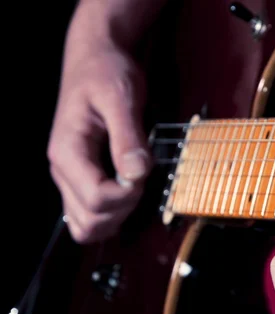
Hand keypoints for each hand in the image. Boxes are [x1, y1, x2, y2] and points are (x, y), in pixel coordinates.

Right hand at [47, 46, 150, 242]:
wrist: (95, 58)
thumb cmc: (106, 72)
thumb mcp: (122, 97)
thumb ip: (128, 135)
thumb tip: (137, 172)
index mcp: (67, 151)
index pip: (96, 198)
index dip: (128, 195)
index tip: (144, 171)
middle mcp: (61, 170)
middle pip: (90, 220)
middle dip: (124, 208)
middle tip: (141, 179)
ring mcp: (68, 177)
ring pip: (86, 225)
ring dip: (117, 217)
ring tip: (134, 186)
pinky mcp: (80, 178)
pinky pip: (88, 214)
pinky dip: (111, 214)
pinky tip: (128, 191)